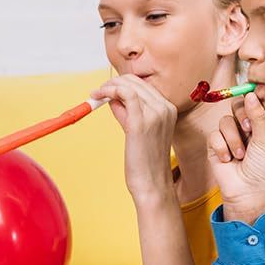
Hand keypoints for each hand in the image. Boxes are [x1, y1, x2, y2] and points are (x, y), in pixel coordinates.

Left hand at [91, 77, 175, 202]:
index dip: (122, 83)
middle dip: (113, 82)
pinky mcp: (141, 122)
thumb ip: (128, 112)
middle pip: (135, 81)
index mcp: (168, 109)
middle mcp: (165, 108)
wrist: (151, 183)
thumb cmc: (144, 160)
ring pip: (129, 85)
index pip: (143, 85)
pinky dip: (109, 90)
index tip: (106, 89)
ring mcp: (156, 114)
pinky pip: (125, 93)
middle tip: (98, 92)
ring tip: (96, 95)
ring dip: (108, 86)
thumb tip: (112, 97)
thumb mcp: (138, 129)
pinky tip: (98, 96)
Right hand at [209, 90, 264, 222]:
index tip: (254, 118)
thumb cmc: (262, 170)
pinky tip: (228, 159)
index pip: (252, 103)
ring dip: (233, 139)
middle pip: (235, 107)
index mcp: (260, 125)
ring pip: (224, 121)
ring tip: (240, 155)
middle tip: (248, 132)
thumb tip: (251, 94)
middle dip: (241, 120)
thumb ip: (258, 117)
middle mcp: (244, 128)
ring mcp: (228, 136)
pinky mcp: (214, 145)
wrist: (247, 192)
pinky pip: (214, 135)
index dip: (251, 107)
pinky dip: (222, 148)